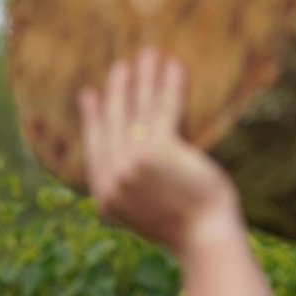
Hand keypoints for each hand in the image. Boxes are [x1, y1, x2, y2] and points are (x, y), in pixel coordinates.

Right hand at [80, 50, 238, 257]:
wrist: (205, 241)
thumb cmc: (186, 231)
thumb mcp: (148, 214)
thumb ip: (132, 190)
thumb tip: (132, 164)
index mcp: (106, 196)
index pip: (94, 147)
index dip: (93, 118)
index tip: (90, 94)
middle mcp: (114, 177)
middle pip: (113, 122)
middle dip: (118, 90)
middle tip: (121, 67)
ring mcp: (133, 163)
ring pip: (137, 111)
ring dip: (143, 78)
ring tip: (148, 55)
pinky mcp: (159, 150)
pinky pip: (164, 109)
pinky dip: (169, 85)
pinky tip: (174, 67)